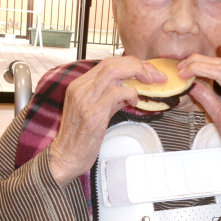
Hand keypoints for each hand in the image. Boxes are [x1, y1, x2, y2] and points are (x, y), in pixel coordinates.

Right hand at [48, 57, 165, 187]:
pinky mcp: (92, 113)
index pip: (108, 63)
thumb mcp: (95, 111)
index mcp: (79, 86)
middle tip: (154, 75)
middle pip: (112, 63)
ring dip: (137, 73)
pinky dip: (130, 93)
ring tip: (150, 82)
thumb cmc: (80, 138)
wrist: (65, 158)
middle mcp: (80, 89)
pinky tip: (135, 100)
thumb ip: (110, 99)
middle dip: (138, 65)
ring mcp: (85, 100)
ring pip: (113, 71)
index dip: (130, 63)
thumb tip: (129, 90)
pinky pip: (116, 93)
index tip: (146, 70)